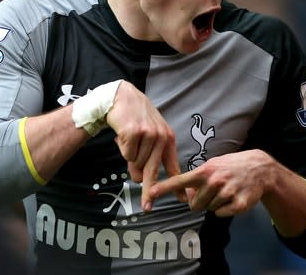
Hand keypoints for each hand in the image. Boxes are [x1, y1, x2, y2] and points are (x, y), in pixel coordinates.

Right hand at [105, 81, 184, 210]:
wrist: (123, 97)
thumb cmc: (136, 120)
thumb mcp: (148, 137)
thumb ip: (146, 158)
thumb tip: (140, 180)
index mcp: (168, 138)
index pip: (172, 165)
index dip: (176, 184)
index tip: (182, 199)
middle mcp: (160, 137)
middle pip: (153, 170)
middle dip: (150, 191)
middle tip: (147, 207)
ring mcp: (148, 134)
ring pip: (136, 163)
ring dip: (129, 157)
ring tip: (129, 140)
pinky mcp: (134, 133)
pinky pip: (126, 154)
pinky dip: (122, 148)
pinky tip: (123, 135)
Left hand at [148, 150, 273, 216]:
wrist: (259, 168)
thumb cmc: (231, 166)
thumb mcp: (213, 165)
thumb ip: (197, 178)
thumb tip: (186, 195)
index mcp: (205, 171)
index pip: (180, 181)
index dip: (165, 188)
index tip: (151, 193)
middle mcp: (214, 181)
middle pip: (194, 204)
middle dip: (199, 201)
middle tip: (211, 192)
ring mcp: (227, 193)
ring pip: (209, 209)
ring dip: (214, 203)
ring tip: (225, 190)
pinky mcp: (238, 204)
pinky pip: (221, 214)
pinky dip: (224, 209)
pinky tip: (232, 197)